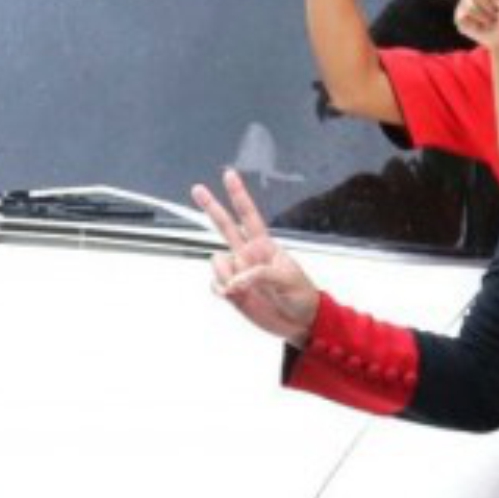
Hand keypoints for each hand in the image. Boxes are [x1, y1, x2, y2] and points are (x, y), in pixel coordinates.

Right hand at [192, 169, 320, 345]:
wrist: (299, 322)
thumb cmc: (301, 296)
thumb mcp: (288, 280)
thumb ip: (260, 274)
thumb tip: (235, 280)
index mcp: (265, 246)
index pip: (249, 216)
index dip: (239, 195)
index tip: (229, 175)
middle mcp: (248, 255)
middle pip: (225, 225)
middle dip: (211, 207)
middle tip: (197, 189)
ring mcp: (238, 272)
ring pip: (216, 261)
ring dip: (224, 274)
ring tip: (242, 289)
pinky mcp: (232, 292)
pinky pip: (215, 284)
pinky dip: (221, 290)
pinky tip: (233, 296)